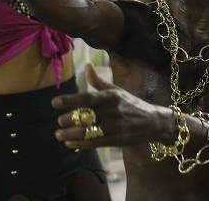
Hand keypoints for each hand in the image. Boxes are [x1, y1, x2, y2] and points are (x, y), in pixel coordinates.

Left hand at [52, 64, 169, 148]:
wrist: (154, 122)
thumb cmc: (131, 104)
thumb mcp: (116, 91)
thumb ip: (99, 81)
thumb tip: (87, 65)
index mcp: (111, 97)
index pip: (87, 98)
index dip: (70, 100)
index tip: (54, 103)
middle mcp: (112, 111)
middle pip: (85, 116)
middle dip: (69, 120)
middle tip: (59, 121)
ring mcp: (115, 127)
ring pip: (88, 131)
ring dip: (70, 134)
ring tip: (58, 134)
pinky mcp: (117, 140)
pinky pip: (94, 143)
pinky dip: (80, 144)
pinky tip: (69, 143)